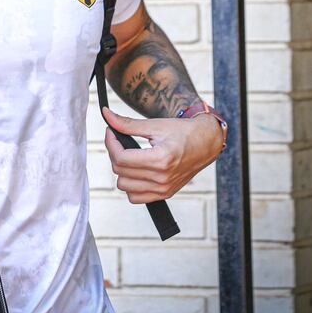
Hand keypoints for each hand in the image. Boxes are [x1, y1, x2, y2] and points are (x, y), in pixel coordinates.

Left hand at [103, 107, 223, 203]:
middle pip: (120, 172)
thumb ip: (128, 124)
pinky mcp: (165, 194)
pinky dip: (130, 185)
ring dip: (121, 170)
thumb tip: (106, 115)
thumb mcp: (155, 125)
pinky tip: (135, 170)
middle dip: (114, 153)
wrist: (205, 143)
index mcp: (160, 159)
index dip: (110, 143)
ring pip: (124, 186)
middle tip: (119, 141)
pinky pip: (136, 197)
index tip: (110, 132)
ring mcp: (164, 189)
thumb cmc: (182, 132)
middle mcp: (162, 178)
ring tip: (128, 156)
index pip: (121, 158)